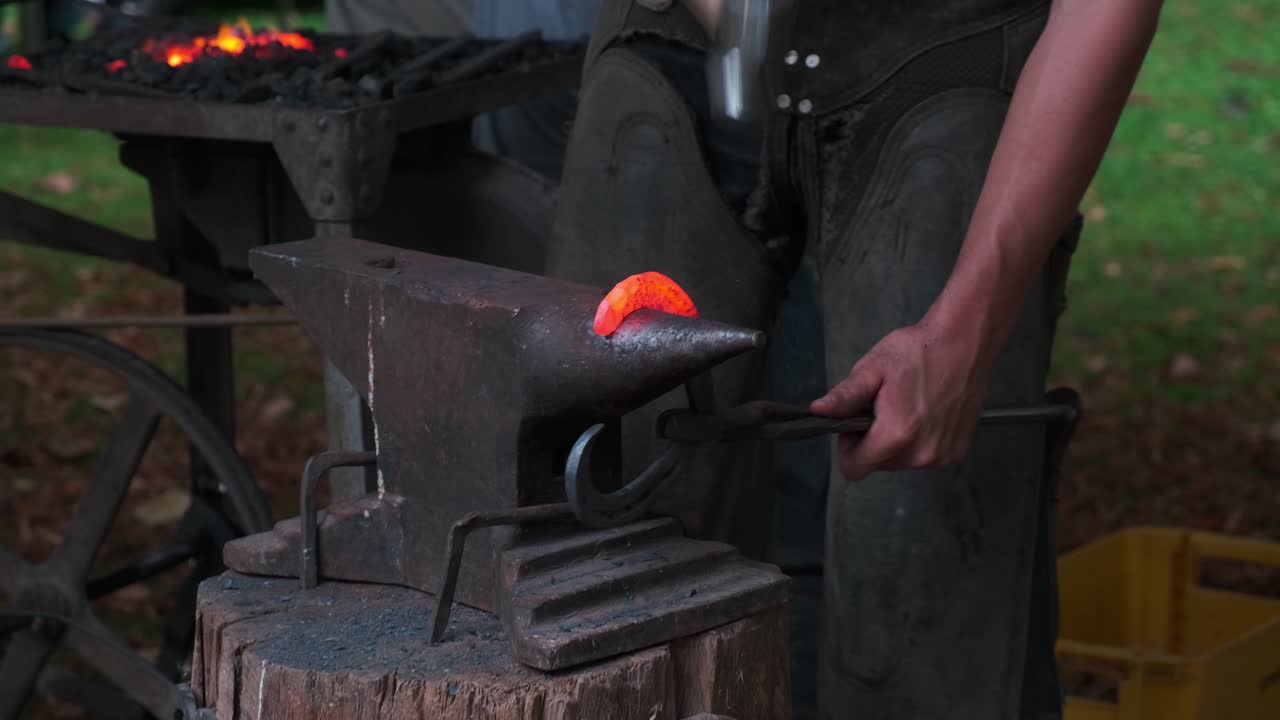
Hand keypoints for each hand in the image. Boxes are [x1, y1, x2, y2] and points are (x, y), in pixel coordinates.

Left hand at [810, 321, 989, 481]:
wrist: (964, 342)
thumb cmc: (918, 351)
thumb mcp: (873, 369)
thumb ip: (845, 396)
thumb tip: (817, 412)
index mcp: (897, 435)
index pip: (854, 468)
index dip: (847, 446)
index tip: (856, 422)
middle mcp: (922, 454)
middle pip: (877, 464)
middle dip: (872, 440)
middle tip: (884, 406)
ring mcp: (942, 456)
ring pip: (899, 461)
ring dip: (895, 441)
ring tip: (907, 406)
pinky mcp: (956, 454)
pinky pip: (922, 457)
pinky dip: (917, 441)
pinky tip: (925, 413)